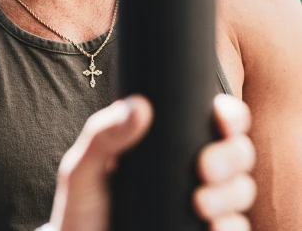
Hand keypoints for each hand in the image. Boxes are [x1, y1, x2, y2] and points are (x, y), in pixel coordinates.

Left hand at [48, 94, 255, 230]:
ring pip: (243, 190)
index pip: (216, 118)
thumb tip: (139, 106)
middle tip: (204, 169)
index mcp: (171, 141)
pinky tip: (214, 229)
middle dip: (232, 156)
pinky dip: (233, 228)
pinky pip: (238, 229)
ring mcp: (204, 205)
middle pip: (239, 152)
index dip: (230, 115)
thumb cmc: (82, 207)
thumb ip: (103, 135)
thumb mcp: (82, 168)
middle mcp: (194, 169)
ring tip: (200, 205)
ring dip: (232, 194)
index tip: (221, 119)